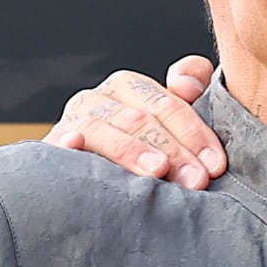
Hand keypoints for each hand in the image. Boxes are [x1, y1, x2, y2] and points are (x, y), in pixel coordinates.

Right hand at [45, 57, 226, 187]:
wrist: (96, 184)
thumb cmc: (146, 152)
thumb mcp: (173, 121)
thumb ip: (191, 88)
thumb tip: (186, 83)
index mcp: (129, 87)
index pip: (166, 104)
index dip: (194, 133)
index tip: (214, 164)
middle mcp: (98, 100)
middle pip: (139, 119)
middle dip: (172, 150)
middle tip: (196, 179)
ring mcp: (72, 123)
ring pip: (102, 129)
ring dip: (130, 150)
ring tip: (157, 170)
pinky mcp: (52, 148)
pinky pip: (57, 143)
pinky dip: (66, 143)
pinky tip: (75, 145)